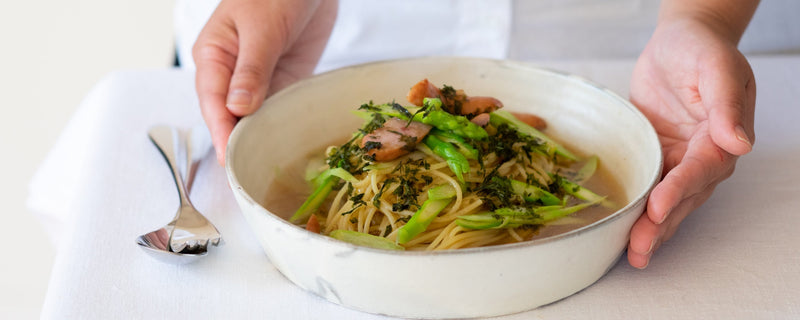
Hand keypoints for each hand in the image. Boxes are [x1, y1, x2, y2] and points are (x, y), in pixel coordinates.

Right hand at [193, 0, 336, 164]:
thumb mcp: (262, 29)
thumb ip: (252, 69)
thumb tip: (238, 108)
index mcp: (214, 56)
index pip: (213, 103)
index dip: (221, 133)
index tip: (230, 159)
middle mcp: (231, 73)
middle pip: (231, 117)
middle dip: (239, 145)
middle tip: (248, 177)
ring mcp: (258, 79)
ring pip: (255, 118)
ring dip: (261, 141)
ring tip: (267, 171)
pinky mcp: (283, 81)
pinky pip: (278, 110)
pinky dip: (281, 127)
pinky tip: (286, 147)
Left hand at [627, 16, 755, 267]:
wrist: (681, 41)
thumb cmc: (700, 49)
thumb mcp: (716, 67)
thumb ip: (726, 103)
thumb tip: (739, 143)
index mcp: (722, 136)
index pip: (701, 170)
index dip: (680, 190)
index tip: (659, 208)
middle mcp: (703, 155)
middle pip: (684, 196)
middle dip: (662, 224)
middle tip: (639, 249)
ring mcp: (680, 159)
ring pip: (668, 201)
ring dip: (652, 229)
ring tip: (634, 256)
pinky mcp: (657, 157)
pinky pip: (650, 188)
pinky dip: (640, 211)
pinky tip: (624, 233)